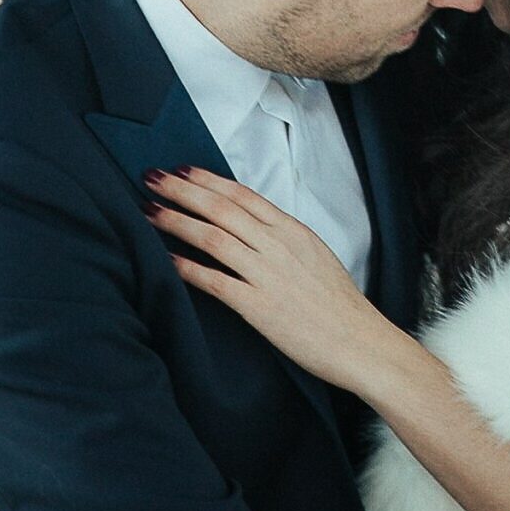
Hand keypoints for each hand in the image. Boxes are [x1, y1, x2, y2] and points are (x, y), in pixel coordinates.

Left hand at [146, 167, 398, 395]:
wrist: (360, 341)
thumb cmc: (338, 302)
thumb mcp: (314, 254)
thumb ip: (283, 238)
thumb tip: (251, 225)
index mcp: (292, 230)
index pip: (242, 194)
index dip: (209, 179)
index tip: (182, 169)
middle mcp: (277, 245)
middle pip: (222, 208)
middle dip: (183, 190)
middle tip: (153, 178)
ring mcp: (268, 275)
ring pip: (213, 238)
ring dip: (177, 222)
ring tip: (150, 212)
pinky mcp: (259, 308)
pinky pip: (217, 282)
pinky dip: (189, 269)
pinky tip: (167, 261)